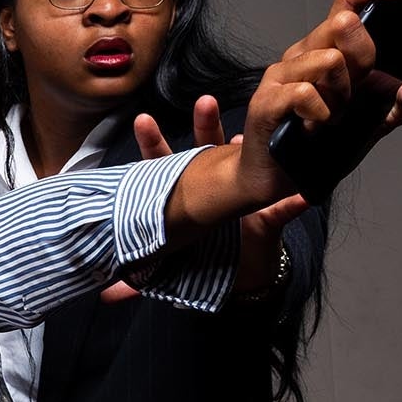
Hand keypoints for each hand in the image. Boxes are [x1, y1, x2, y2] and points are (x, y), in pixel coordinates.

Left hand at [135, 97, 308, 296]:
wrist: (244, 280)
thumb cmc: (205, 264)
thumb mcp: (168, 273)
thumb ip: (137, 281)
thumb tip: (106, 296)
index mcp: (185, 197)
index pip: (165, 165)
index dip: (153, 143)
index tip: (142, 121)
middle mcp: (214, 188)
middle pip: (206, 151)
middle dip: (205, 125)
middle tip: (204, 104)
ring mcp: (243, 197)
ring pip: (247, 165)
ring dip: (249, 148)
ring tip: (245, 138)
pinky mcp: (270, 217)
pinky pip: (285, 206)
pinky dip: (291, 199)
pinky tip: (295, 189)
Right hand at [239, 0, 401, 202]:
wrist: (277, 177)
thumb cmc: (318, 144)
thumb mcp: (371, 125)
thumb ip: (399, 108)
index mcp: (328, 48)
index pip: (348, 0)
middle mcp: (303, 52)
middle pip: (343, 23)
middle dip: (363, 58)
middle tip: (354, 92)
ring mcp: (281, 74)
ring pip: (328, 59)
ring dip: (341, 95)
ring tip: (330, 116)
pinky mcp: (266, 99)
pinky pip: (305, 92)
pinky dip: (321, 114)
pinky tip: (314, 127)